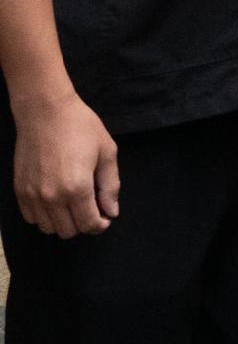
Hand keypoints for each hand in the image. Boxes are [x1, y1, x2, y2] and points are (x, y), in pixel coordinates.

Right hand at [11, 90, 118, 235]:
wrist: (46, 112)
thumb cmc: (81, 128)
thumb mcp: (107, 152)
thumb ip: (110, 186)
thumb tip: (111, 212)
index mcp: (77, 188)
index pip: (89, 225)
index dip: (100, 226)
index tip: (105, 217)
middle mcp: (52, 196)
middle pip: (68, 231)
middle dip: (83, 225)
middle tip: (91, 209)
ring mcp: (32, 195)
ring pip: (48, 228)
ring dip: (63, 222)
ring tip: (73, 205)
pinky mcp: (19, 190)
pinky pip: (32, 217)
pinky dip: (45, 216)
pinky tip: (56, 201)